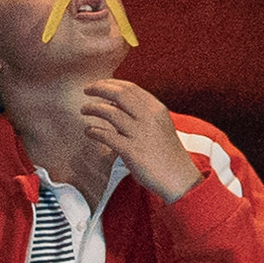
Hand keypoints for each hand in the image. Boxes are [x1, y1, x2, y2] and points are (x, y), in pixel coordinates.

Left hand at [75, 79, 197, 200]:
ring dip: (93, 108)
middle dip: (99, 89)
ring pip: (110, 112)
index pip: (130, 88)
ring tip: (84, 109)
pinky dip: (94, 131)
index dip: (110, 84)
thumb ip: (140, 113)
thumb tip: (113, 103)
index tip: (98, 85)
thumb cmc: (167, 154)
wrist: (179, 178)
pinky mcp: (132, 151)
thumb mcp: (159, 126)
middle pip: (119, 94)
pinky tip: (89, 131)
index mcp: (157, 109)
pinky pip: (107, 136)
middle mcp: (149, 117)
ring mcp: (140, 134)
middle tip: (86, 90)